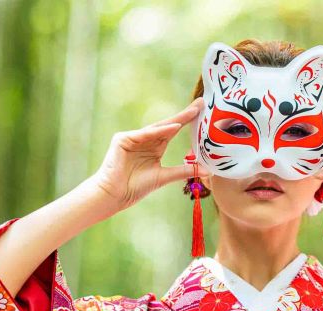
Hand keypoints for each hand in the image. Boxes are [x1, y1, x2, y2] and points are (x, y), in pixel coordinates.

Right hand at [89, 97, 210, 214]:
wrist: (114, 196)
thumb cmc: (135, 187)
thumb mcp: (164, 177)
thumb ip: (184, 171)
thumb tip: (209, 171)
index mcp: (155, 146)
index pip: (174, 130)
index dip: (188, 121)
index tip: (203, 111)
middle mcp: (145, 139)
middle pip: (168, 125)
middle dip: (185, 114)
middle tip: (201, 103)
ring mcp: (133, 138)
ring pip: (158, 128)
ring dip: (176, 120)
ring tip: (193, 112)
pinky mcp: (123, 139)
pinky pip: (145, 134)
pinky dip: (159, 131)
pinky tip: (174, 127)